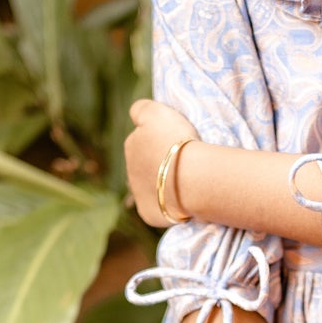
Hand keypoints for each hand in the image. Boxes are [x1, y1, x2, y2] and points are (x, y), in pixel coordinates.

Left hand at [126, 97, 197, 224]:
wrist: (191, 178)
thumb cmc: (178, 142)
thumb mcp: (157, 112)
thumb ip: (141, 109)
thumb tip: (134, 115)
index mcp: (132, 143)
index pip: (141, 138)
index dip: (158, 139)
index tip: (176, 141)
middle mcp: (129, 167)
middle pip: (146, 164)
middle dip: (160, 163)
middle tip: (184, 163)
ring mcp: (137, 193)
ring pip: (152, 187)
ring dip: (164, 185)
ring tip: (186, 183)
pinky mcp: (147, 213)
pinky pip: (159, 208)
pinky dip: (169, 206)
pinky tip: (183, 201)